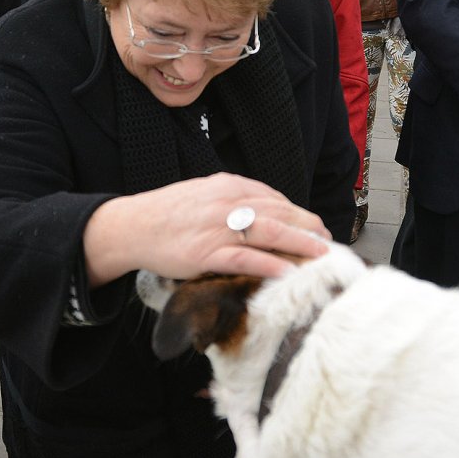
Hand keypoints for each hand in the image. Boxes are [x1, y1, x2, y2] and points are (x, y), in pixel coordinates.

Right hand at [84, 172, 330, 286]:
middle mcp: (225, 203)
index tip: (312, 225)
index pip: (272, 197)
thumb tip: (260, 210)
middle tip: (327, 241)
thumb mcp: (201, 194)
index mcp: (226, 185)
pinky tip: (287, 272)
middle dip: (307, 227)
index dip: (297, 212)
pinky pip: (245, 258)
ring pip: (269, 233)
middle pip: (279, 212)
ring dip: (300, 244)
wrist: (131, 226)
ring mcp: (217, 228)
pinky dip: (270, 264)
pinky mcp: (206, 253)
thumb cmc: (165, 213)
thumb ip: (229, 198)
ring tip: (320, 254)